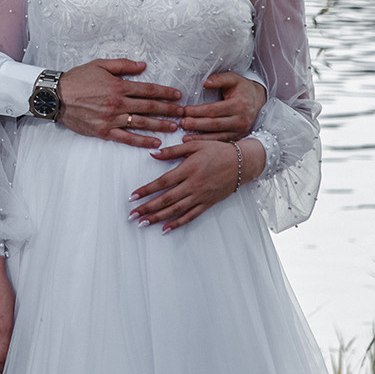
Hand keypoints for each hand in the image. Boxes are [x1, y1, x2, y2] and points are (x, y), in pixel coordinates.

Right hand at [56, 58, 186, 147]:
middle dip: (168, 110)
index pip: (148, 90)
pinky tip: (155, 143)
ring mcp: (112, 119)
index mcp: (118, 86)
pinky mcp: (104, 131)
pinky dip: (142, 141)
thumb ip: (123, 65)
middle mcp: (118, 103)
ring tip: (174, 127)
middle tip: (183, 113)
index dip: (165, 93)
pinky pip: (127, 138)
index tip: (177, 95)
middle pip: (149, 107)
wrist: (56, 96)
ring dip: (160, 125)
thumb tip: (143, 66)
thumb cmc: (77, 79)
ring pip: (142, 123)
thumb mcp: (100, 65)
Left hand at [130, 137, 265, 231]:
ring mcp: (201, 196)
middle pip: (166, 199)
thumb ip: (173, 151)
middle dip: (147, 208)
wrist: (242, 163)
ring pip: (176, 210)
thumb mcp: (195, 145)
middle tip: (132, 215)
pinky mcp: (208, 203)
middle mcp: (193, 185)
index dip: (146, 190)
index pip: (162, 182)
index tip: (132, 197)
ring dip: (158, 218)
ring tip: (144, 223)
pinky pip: (191, 216)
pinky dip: (178, 223)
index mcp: (188, 169)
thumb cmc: (217, 151)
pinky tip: (166, 228)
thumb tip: (153, 153)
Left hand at [178, 71, 266, 140]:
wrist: (259, 100)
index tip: (184, 110)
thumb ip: (219, 78)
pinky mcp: (239, 137)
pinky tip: (197, 145)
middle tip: (182, 123)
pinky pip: (222, 142)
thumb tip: (204, 82)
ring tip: (185, 138)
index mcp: (239, 104)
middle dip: (196, 124)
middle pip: (214, 124)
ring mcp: (241, 131)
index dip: (197, 111)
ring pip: (217, 136)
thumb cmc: (242, 88)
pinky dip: (209, 144)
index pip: (214, 109)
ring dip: (200, 138)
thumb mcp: (233, 79)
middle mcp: (241, 120)